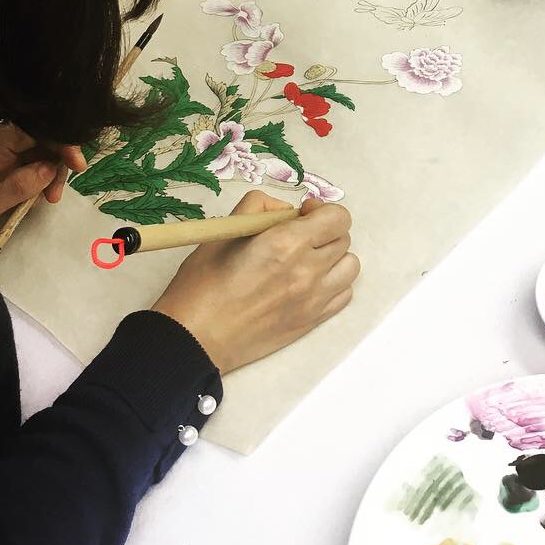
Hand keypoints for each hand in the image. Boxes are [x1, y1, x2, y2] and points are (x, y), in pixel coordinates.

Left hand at [0, 124, 87, 234]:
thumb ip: (14, 188)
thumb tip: (48, 168)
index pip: (32, 130)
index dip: (59, 140)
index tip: (76, 165)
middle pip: (39, 138)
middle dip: (57, 161)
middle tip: (54, 196)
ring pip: (36, 150)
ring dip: (50, 171)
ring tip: (47, 200)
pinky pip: (26, 161)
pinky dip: (39, 176)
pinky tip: (37, 196)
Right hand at [151, 190, 359, 373]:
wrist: (195, 338)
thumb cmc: (202, 285)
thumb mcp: (225, 231)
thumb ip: (259, 207)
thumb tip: (285, 210)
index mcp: (286, 243)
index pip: (338, 217)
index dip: (322, 210)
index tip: (303, 214)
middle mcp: (307, 270)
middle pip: (343, 238)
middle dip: (324, 230)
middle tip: (299, 235)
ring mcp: (313, 299)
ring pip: (350, 266)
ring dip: (333, 257)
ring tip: (308, 259)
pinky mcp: (311, 322)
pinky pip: (344, 294)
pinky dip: (333, 284)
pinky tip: (310, 282)